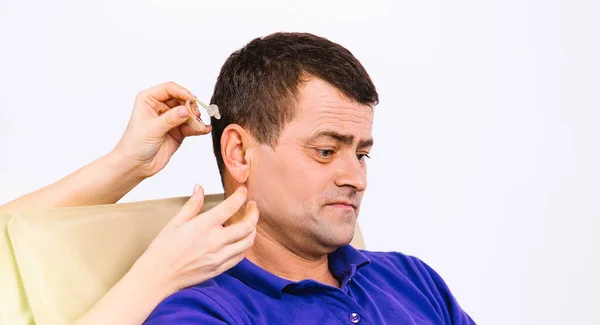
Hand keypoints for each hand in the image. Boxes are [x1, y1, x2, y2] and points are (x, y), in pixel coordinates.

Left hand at [112, 81, 210, 178]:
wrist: (135, 165)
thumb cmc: (134, 144)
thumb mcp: (152, 129)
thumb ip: (170, 119)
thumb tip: (186, 110)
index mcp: (149, 100)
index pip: (169, 89)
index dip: (182, 92)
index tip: (191, 100)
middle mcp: (160, 106)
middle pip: (182, 100)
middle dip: (191, 108)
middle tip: (195, 117)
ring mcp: (170, 119)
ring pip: (188, 113)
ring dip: (196, 119)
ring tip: (199, 126)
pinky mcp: (178, 130)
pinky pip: (191, 126)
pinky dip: (198, 127)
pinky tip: (204, 130)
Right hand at [132, 185, 257, 292]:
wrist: (158, 276)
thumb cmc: (163, 249)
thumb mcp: (175, 222)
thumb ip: (192, 204)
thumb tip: (199, 188)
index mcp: (203, 226)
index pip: (230, 207)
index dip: (240, 196)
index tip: (243, 191)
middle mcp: (215, 241)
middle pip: (247, 225)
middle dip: (254, 213)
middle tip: (252, 206)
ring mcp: (219, 257)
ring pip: (248, 242)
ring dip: (252, 229)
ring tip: (249, 222)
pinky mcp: (219, 268)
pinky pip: (240, 256)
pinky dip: (244, 246)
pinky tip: (240, 240)